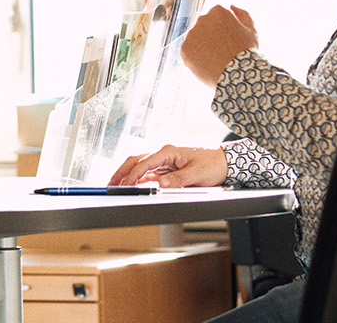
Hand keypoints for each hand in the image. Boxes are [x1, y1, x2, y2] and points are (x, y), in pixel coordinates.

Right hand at [109, 144, 227, 187]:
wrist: (225, 161)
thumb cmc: (213, 163)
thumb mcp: (197, 174)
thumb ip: (178, 179)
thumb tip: (160, 184)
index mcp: (169, 151)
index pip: (145, 162)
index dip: (133, 174)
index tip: (125, 184)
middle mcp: (164, 153)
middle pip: (136, 160)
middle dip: (122, 171)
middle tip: (111, 183)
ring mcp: (165, 160)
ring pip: (140, 165)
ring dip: (128, 174)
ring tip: (117, 184)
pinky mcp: (168, 167)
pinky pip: (149, 171)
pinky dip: (138, 178)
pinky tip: (133, 184)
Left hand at [181, 5, 258, 86]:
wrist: (238, 75)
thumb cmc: (247, 52)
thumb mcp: (251, 30)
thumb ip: (242, 14)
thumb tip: (231, 6)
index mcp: (218, 11)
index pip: (216, 17)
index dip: (224, 30)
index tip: (230, 40)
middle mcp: (202, 19)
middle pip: (204, 27)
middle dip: (212, 37)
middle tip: (223, 51)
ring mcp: (191, 34)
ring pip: (196, 39)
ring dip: (203, 47)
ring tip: (216, 58)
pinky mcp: (185, 49)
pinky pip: (189, 52)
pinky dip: (196, 58)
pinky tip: (208, 64)